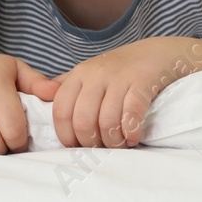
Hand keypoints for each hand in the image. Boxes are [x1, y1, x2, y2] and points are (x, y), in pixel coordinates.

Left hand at [25, 37, 188, 147]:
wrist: (159, 52)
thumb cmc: (122, 69)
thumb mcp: (90, 73)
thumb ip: (67, 88)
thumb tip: (42, 104)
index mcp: (78, 74)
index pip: (60, 111)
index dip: (66, 136)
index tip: (77, 147)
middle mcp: (95, 74)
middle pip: (82, 120)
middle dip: (91, 143)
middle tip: (102, 148)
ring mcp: (119, 77)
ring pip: (106, 121)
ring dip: (113, 141)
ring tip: (120, 144)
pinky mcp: (142, 82)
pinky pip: (131, 115)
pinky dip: (131, 133)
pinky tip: (133, 136)